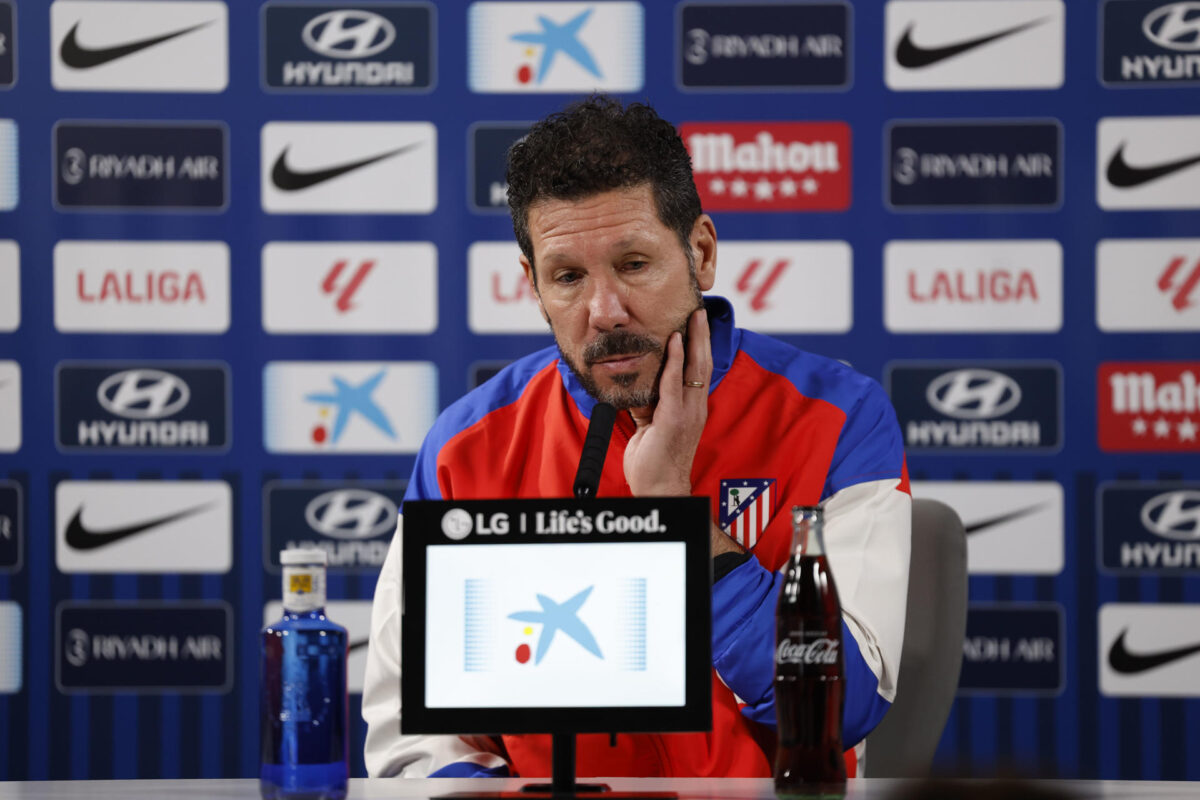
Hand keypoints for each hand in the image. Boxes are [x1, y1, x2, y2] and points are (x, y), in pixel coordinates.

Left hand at [623, 308, 711, 496]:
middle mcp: (695, 408)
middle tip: (699, 310)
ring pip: (695, 369)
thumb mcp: (650, 426)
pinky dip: (675, 360)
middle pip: (703, 364)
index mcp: (691, 409)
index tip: (697, 324)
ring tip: (693, 316)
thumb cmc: (654, 462)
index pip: (699, 371)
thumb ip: (650, 404)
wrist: (659, 489)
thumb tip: (640, 386)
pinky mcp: (673, 419)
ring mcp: (687, 413)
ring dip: (694, 340)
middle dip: (702, 335)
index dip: (700, 347)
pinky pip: (674, 384)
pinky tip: (674, 342)